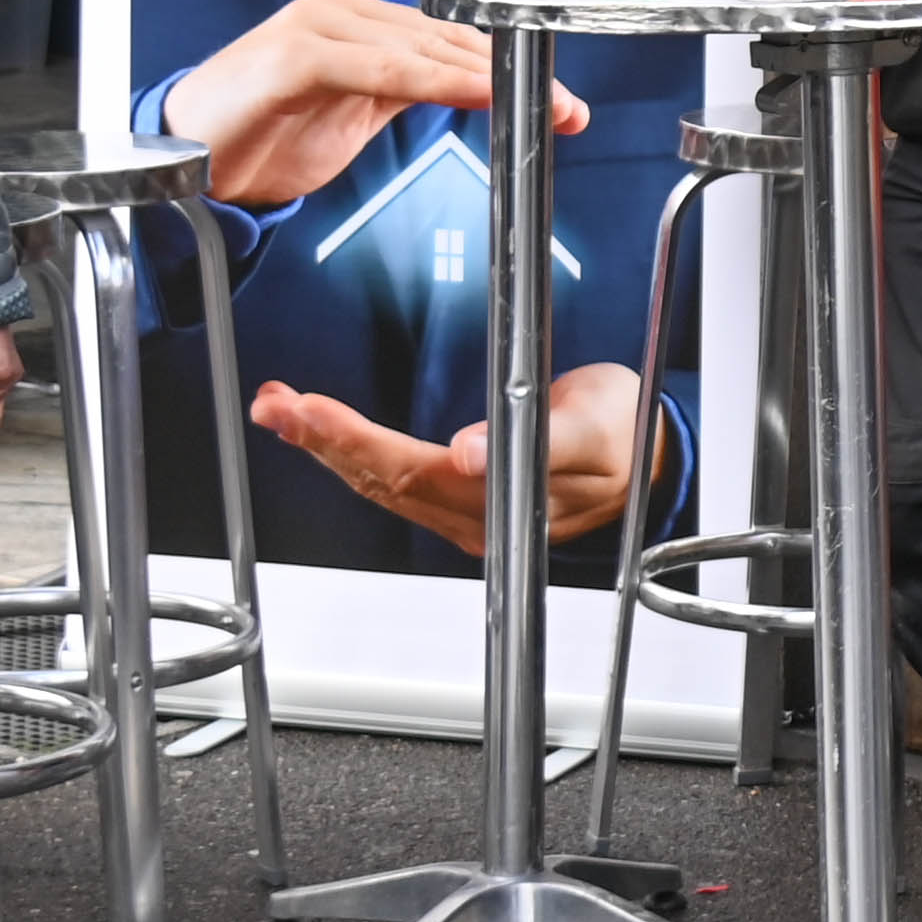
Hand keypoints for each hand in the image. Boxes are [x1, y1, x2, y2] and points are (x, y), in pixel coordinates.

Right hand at [162, 0, 581, 211]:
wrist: (190, 165)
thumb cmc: (263, 135)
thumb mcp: (354, 114)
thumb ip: (406, 91)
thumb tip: (472, 91)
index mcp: (357, 21)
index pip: (448, 39)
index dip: (509, 68)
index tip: (562, 101)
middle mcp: (341, 11)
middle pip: (446, 40)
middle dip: (513, 76)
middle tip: (567, 108)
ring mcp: (318, 25)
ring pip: (422, 50)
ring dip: (486, 80)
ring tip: (539, 103)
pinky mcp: (297, 53)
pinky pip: (381, 68)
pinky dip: (433, 81)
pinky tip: (473, 93)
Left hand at [255, 363, 650, 555]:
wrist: (647, 459)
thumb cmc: (624, 436)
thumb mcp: (595, 426)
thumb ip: (540, 440)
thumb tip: (471, 452)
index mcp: (504, 499)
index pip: (411, 472)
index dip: (354, 442)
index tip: (310, 411)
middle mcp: (475, 518)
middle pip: (382, 482)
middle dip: (321, 441)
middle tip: (274, 404)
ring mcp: (464, 515)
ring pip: (380, 485)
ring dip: (326, 447)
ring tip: (282, 410)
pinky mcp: (460, 501)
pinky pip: (393, 482)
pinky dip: (351, 453)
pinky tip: (324, 433)